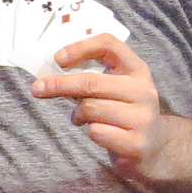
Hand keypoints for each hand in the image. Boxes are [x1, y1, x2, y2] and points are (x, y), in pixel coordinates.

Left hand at [29, 35, 169, 190]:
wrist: (154, 147)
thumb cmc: (124, 111)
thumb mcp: (116, 87)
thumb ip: (92, 76)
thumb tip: (50, 73)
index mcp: (137, 70)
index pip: (109, 45)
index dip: (81, 47)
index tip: (58, 58)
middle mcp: (143, 91)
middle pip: (91, 82)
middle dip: (59, 85)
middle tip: (37, 88)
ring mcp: (142, 118)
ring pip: (90, 108)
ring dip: (78, 114)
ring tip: (82, 117)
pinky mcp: (136, 143)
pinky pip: (95, 131)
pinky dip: (89, 131)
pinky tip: (99, 132)